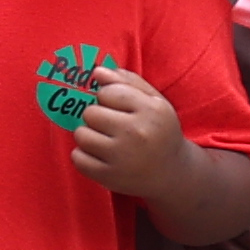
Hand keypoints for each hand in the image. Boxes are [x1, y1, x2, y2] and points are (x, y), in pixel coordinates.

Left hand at [64, 65, 191, 201]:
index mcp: (151, 110)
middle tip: (111, 126)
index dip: (108, 97)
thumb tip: (97, 72)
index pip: (107, 92)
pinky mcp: (108, 177)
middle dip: (97, 116)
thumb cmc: (159, 131)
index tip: (118, 107)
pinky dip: (84, 156)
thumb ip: (127, 81)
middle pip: (91, 113)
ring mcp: (122, 157)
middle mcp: (137, 133)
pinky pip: (77, 158)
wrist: (171, 173)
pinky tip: (100, 156)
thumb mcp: (154, 101)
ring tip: (104, 140)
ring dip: (88, 135)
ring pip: (81, 134)